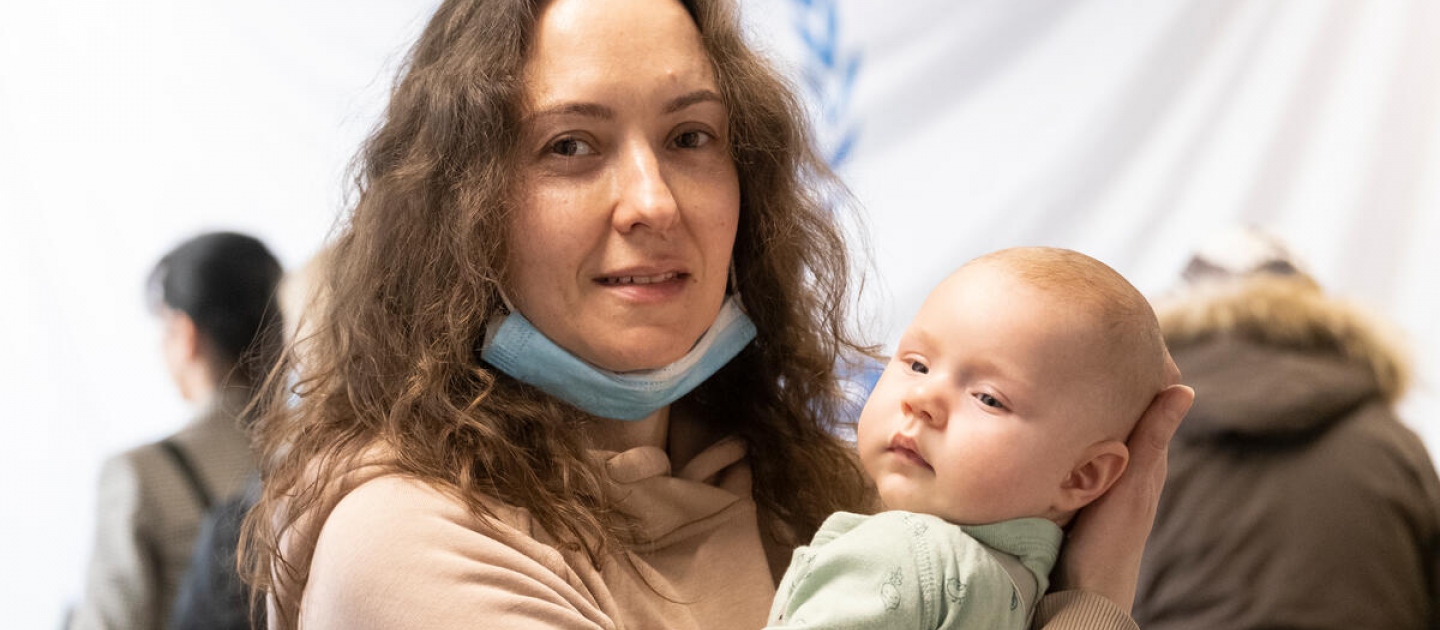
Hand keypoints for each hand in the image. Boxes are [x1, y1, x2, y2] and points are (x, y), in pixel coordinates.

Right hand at [1051, 357, 1193, 611]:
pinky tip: (1065, 413)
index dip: (1148, 366)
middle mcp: (1130, 466)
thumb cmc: (1108, 545)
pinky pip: (1088, 444)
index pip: (1153, 400)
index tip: (1136, 330)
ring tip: (1080, 361)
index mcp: (1145, 460)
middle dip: (1119, 375)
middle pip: (1128, 410)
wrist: (1084, 594)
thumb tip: (1183, 387)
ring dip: (1098, 398)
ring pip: (1107, 426)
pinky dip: (1083, 422)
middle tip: (1102, 334)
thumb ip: (1152, 439)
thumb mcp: (1131, 485)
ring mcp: (1107, 479)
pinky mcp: (1086, 490)